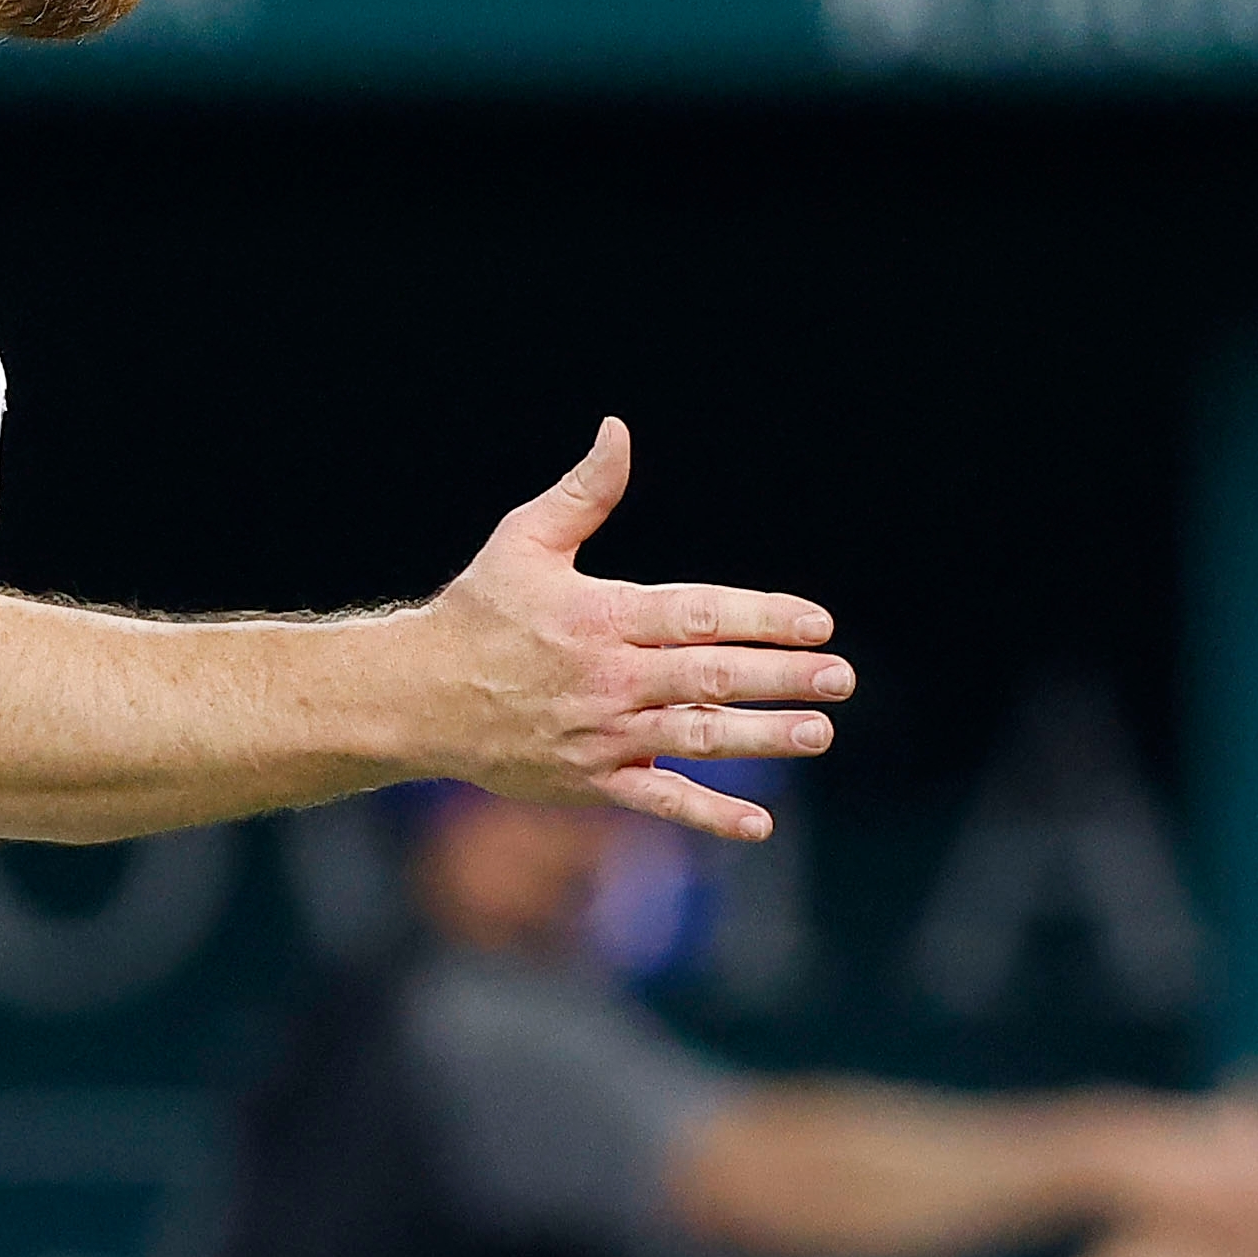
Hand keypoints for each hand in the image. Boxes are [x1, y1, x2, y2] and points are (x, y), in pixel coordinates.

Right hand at [406, 418, 852, 840]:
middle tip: (841, 677)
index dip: (760, 618)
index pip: (697, 615)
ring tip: (819, 733)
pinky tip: (759, 826)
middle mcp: (608, 678)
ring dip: (762, 740)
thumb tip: (619, 430)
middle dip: (781, 677)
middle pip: (709, 677)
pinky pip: (658, 803)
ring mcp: (602, 735)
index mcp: (601, 616)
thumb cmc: (478, 612)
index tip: (817, 622)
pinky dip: (709, 816)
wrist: (416, 697)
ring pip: (695, 739)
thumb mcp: (524, 540)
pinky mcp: (591, 782)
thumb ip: (585, 493)